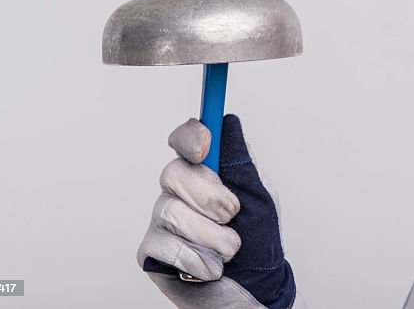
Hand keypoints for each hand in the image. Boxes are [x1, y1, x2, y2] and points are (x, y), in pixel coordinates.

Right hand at [137, 114, 297, 308]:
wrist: (256, 291)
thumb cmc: (260, 242)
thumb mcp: (261, 197)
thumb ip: (242, 161)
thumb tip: (227, 122)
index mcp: (207, 171)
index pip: (186, 140)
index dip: (190, 138)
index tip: (205, 150)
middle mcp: (180, 190)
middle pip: (173, 173)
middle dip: (208, 196)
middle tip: (232, 215)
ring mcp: (163, 219)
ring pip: (169, 210)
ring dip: (210, 235)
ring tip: (231, 250)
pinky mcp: (152, 251)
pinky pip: (162, 244)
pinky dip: (194, 258)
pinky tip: (210, 268)